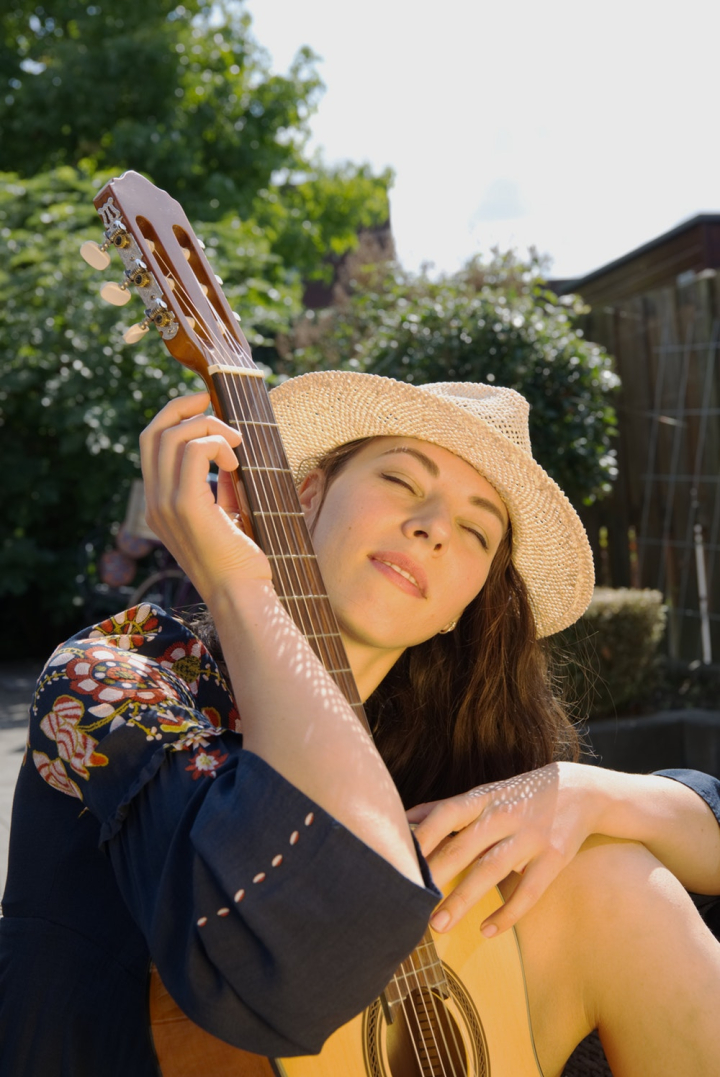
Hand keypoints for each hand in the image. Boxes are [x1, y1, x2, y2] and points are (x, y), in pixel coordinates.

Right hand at [139, 391, 271, 600]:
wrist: (241, 595)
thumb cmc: (242, 559)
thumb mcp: (228, 512)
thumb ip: (222, 483)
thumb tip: (230, 449)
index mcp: (160, 503)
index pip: (151, 443)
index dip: (174, 415)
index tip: (204, 405)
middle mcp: (155, 502)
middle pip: (153, 432)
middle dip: (182, 407)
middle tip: (213, 400)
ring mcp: (165, 504)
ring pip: (173, 436)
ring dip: (210, 427)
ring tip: (237, 445)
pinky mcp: (185, 507)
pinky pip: (194, 451)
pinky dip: (217, 444)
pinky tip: (235, 462)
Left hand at [408, 762, 600, 936]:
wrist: (579, 790)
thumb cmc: (517, 796)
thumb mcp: (483, 795)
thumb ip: (445, 809)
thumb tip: (403, 820)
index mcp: (481, 799)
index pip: (446, 813)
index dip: (423, 835)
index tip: (398, 860)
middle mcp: (503, 815)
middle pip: (464, 846)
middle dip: (436, 876)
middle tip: (410, 904)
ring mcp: (530, 836)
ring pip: (492, 870)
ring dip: (463, 899)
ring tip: (438, 925)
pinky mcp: (553, 857)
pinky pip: (529, 891)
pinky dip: (508, 913)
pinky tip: (486, 931)